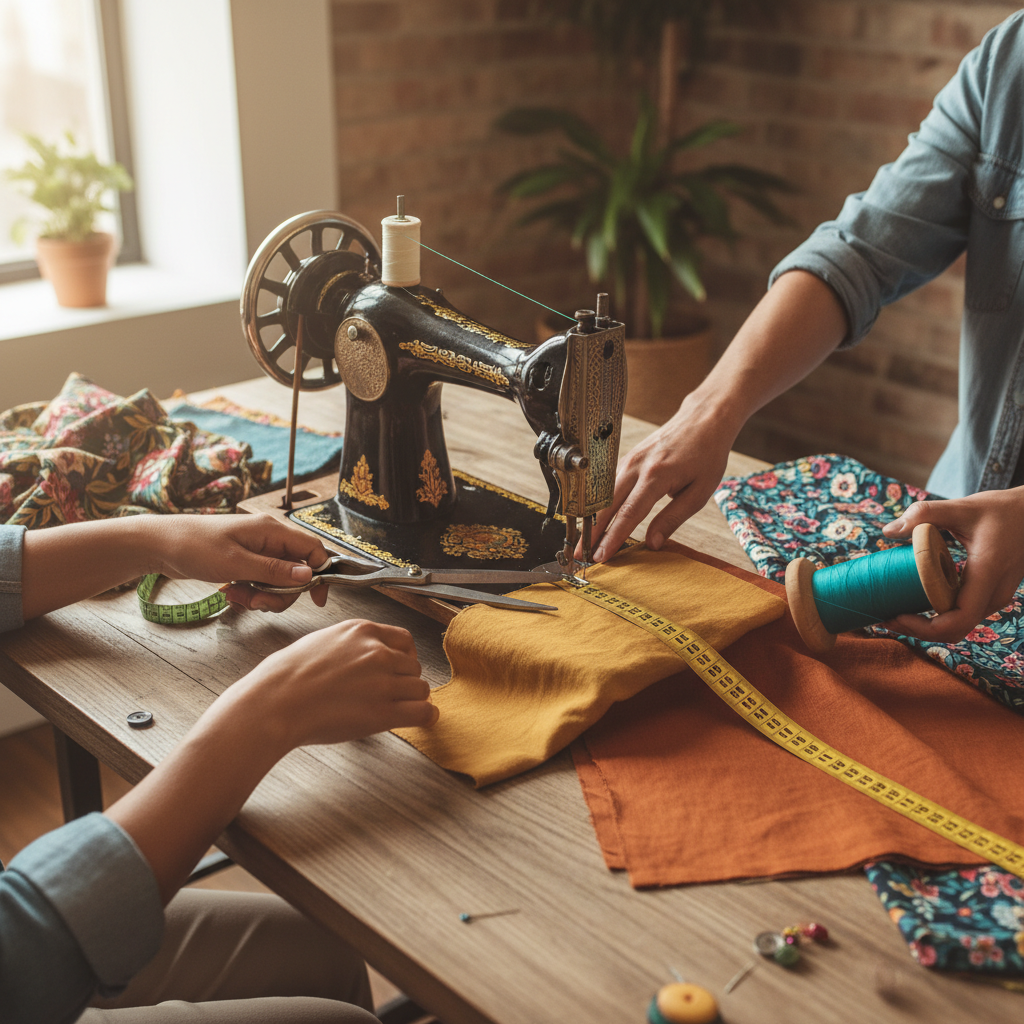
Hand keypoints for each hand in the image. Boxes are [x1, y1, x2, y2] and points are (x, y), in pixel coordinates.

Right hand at [106, 618, 436, 903]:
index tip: (400, 669)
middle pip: (413, 666)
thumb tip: (362, 656)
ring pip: (420, 688)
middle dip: (405, 680)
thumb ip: (350, 645)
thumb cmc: (286, 677)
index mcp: (362, 630)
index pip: (403, 640)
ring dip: (412, 699)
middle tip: (393, 694)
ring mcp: (383, 681)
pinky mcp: (384, 711)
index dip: (404, 657)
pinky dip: (426, 717)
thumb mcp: (322, 642)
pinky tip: (423, 720)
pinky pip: (422, 711)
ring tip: (399, 709)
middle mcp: (377, 651)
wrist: (274, 703)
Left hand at [151, 513, 330, 611]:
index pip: (312, 549)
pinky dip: (250, 593)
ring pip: (278, 580)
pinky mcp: (244, 561)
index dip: (320, 573)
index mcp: (272, 531)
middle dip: (281, 593)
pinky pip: (261, 582)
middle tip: (258, 603)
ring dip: (263, 596)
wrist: (160, 545)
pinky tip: (231, 593)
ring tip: (237, 597)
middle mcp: (268, 539)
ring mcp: (256, 550)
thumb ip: (275, 571)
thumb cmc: (195, 547)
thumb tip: (309, 576)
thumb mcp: (237, 564)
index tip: (316, 598)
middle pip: (296, 571)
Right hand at [587, 396, 735, 562]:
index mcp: (657, 476)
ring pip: (602, 494)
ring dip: (592, 519)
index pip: (628, 513)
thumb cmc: (706, 455)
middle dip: (591, 533)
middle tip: (579, 555)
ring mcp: (629, 459)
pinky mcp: (627, 457)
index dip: (612, 538)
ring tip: (583, 542)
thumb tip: (653, 544)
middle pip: (606, 505)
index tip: (601, 557)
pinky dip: (599, 503)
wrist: (704, 420)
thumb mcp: (700, 492)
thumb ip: (673, 518)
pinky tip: (594, 519)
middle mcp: (637, 466)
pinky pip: (608, 484)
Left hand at [880, 488, 1023, 642]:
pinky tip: (915, 601)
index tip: (895, 616)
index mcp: (987, 574)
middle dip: (917, 629)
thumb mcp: (963, 507)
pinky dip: (938, 614)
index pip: (957, 620)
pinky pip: (963, 613)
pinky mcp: (991, 595)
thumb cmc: (1003, 510)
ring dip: (926, 624)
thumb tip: (888, 530)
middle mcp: (995, 594)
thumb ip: (925, 514)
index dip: (923, 628)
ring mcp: (995, 598)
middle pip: (954, 629)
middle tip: (885, 616)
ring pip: (959, 625)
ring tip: (894, 610)